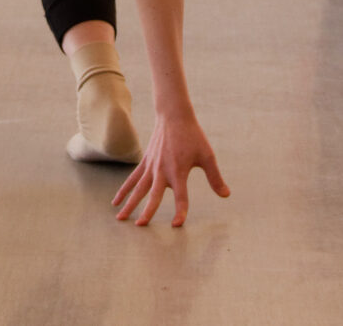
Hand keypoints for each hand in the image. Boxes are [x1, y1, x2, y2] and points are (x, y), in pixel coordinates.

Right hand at [113, 111, 228, 227]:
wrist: (174, 116)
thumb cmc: (193, 137)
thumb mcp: (207, 156)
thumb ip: (215, 178)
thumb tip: (226, 195)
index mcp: (179, 171)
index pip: (180, 196)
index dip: (180, 210)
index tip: (177, 224)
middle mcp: (162, 171)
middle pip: (153, 195)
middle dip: (147, 211)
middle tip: (140, 226)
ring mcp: (151, 167)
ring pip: (138, 189)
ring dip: (129, 204)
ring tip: (120, 218)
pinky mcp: (145, 163)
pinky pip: (132, 179)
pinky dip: (124, 190)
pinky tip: (116, 202)